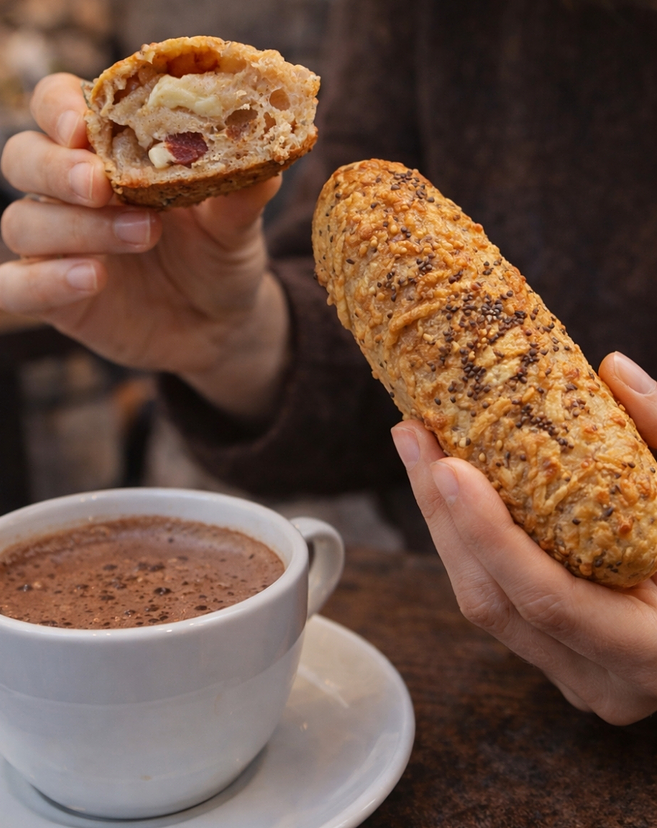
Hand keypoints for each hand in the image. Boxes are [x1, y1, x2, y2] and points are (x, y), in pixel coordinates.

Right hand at [0, 73, 289, 421]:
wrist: (223, 321)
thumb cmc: (221, 251)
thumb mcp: (238, 220)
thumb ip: (242, 187)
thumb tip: (266, 147)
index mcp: (108, 148)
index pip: (55, 105)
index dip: (57, 106)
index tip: (83, 123)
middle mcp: (70, 190)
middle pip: (23, 157)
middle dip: (58, 168)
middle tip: (103, 183)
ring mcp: (56, 243)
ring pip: (22, 222)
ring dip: (76, 226)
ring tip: (143, 235)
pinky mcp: (51, 294)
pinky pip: (13, 285)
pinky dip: (45, 281)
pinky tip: (93, 279)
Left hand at [391, 351, 656, 724]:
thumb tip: (615, 368)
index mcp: (650, 651)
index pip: (549, 600)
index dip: (493, 536)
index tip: (450, 467)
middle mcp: (602, 680)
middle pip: (491, 601)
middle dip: (443, 515)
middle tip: (415, 435)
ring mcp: (573, 674)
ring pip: (482, 602)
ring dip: (443, 523)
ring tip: (419, 447)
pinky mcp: (556, 654)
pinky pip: (495, 596)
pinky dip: (466, 539)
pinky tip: (449, 485)